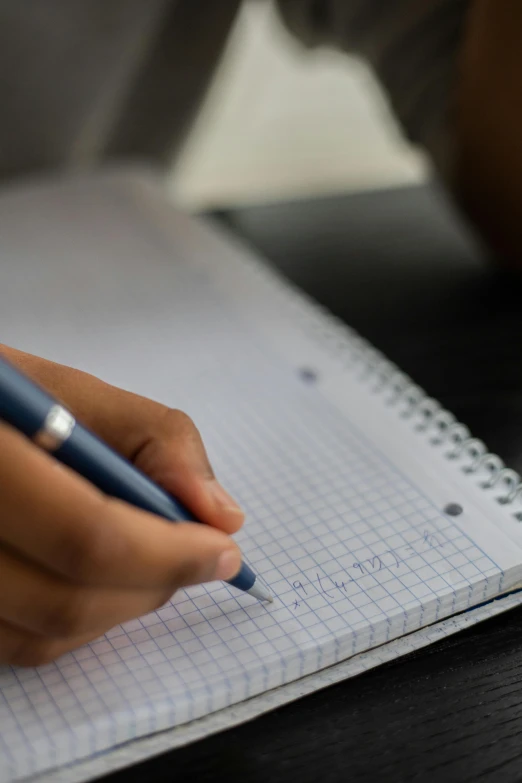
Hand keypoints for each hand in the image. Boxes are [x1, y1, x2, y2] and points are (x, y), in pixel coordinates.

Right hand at [0, 345, 243, 666]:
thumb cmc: (8, 402)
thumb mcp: (73, 393)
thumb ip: (156, 441)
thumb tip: (222, 515)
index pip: (88, 538)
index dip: (169, 554)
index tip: (223, 549)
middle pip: (67, 602)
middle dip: (155, 585)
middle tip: (200, 557)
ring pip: (45, 636)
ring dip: (122, 608)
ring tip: (150, 560)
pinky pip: (19, 644)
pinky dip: (78, 623)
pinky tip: (99, 577)